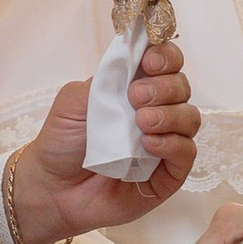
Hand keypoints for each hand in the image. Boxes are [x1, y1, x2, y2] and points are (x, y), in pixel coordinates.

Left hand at [7, 43, 199, 243]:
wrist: (52, 188)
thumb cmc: (62, 142)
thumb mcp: (74, 100)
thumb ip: (107, 78)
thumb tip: (135, 62)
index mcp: (135, 88)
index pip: (166, 62)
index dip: (165, 55)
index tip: (149, 61)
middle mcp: (156, 112)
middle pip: (182, 86)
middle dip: (164, 86)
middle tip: (136, 96)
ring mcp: (165, 143)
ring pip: (190, 118)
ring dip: (170, 114)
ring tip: (141, 121)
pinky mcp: (168, 174)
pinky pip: (186, 153)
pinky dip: (171, 144)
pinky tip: (147, 144)